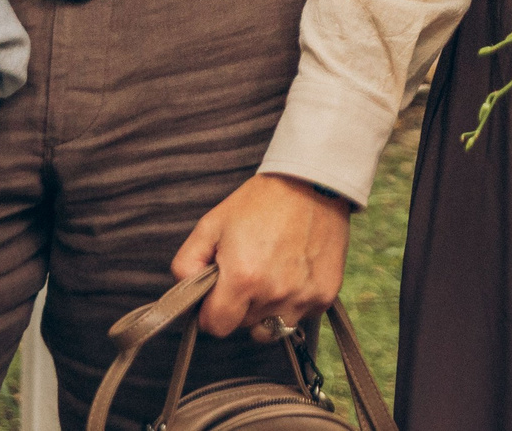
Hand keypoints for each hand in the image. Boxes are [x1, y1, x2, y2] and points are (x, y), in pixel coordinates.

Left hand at [171, 173, 351, 339]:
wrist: (312, 184)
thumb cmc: (260, 202)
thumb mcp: (212, 224)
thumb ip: (187, 263)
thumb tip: (186, 293)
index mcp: (242, 279)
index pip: (216, 327)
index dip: (211, 312)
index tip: (217, 295)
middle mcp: (273, 295)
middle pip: (244, 326)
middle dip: (239, 307)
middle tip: (246, 273)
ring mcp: (302, 298)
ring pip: (272, 328)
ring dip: (266, 311)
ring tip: (270, 277)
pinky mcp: (324, 297)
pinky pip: (299, 317)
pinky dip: (292, 303)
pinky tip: (293, 273)